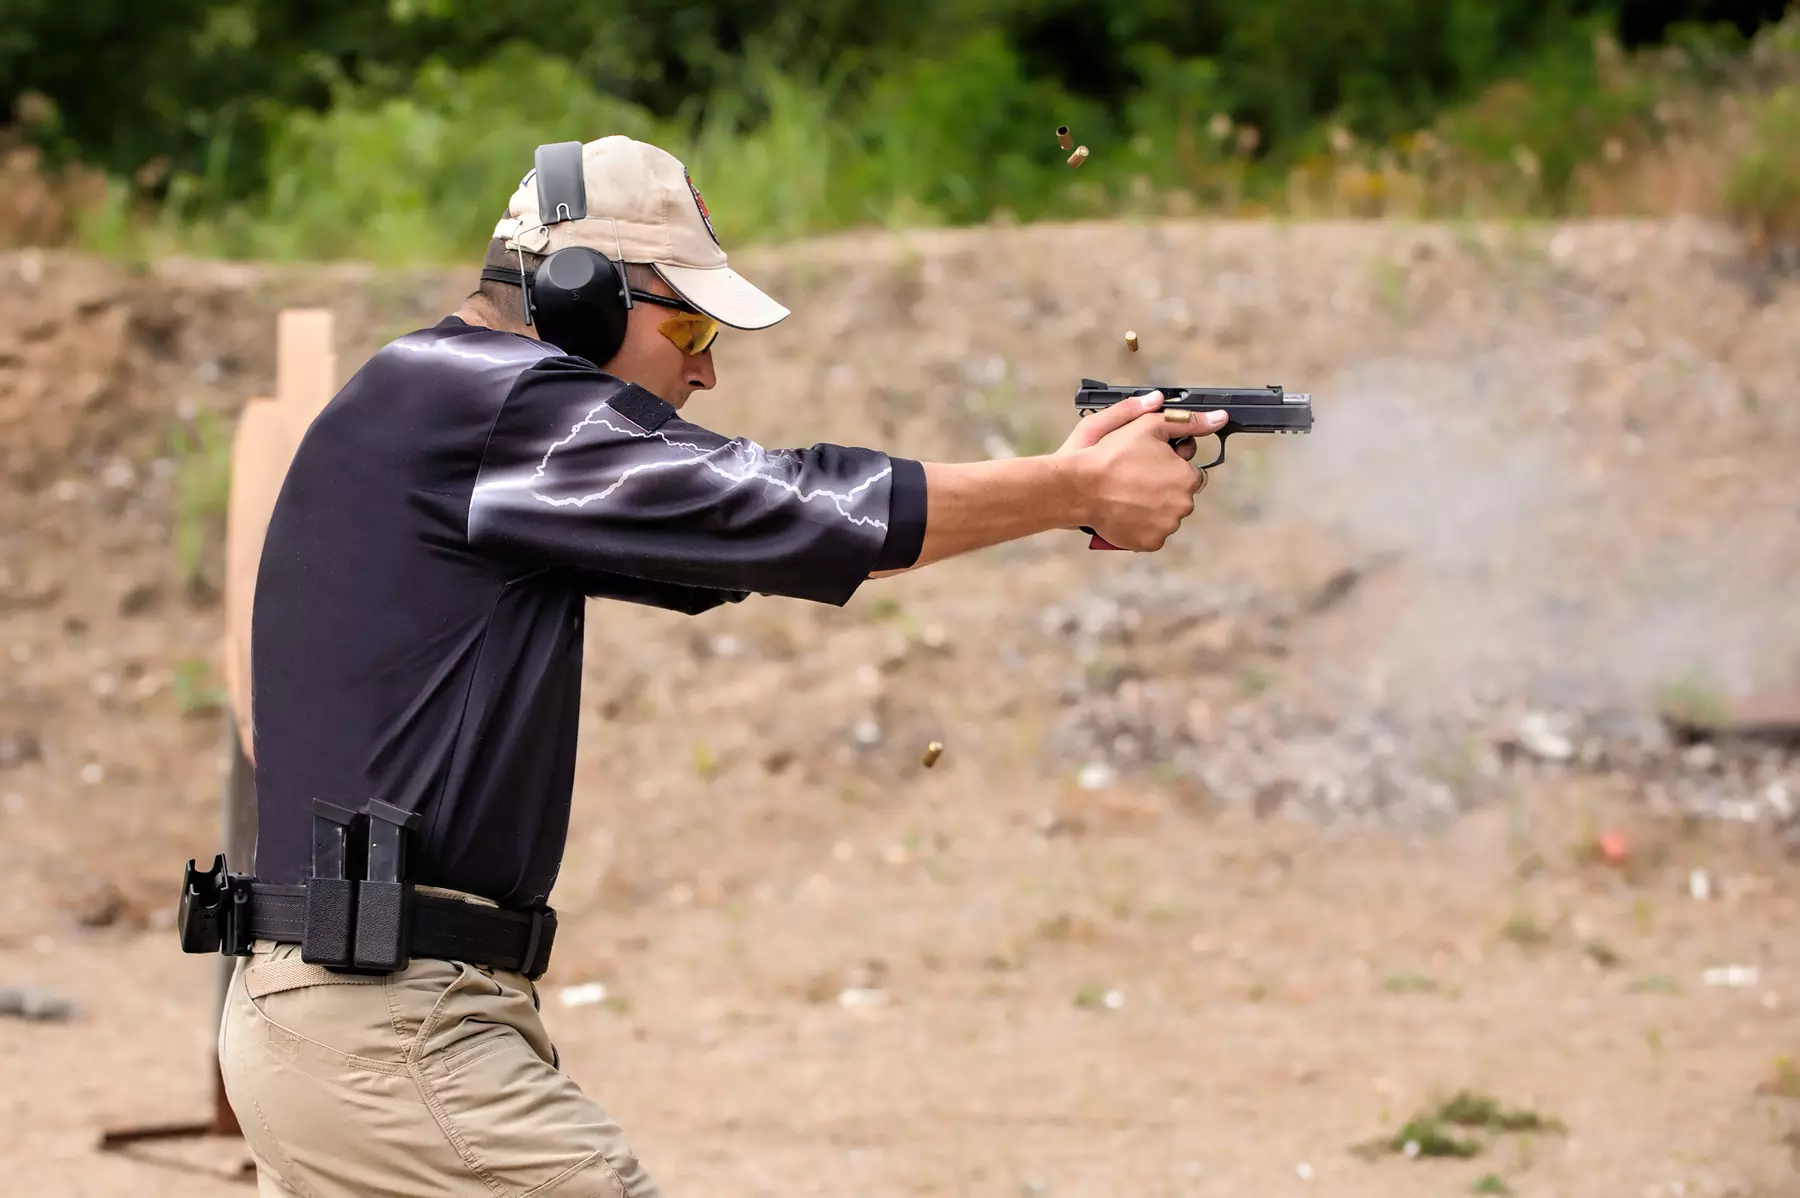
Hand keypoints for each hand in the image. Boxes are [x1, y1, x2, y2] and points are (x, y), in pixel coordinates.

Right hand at [1061, 392, 1225, 549]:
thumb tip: (1219, 418)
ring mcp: (1167, 527)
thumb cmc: (1112, 454)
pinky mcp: (1150, 543)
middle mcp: (1183, 505)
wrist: (1079, 488)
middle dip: (1162, 488)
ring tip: (1126, 495)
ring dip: (1152, 508)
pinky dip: (1141, 526)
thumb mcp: (1150, 426)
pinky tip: (1125, 512)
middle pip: (1179, 496)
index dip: (1168, 466)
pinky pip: (1152, 535)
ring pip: (1166, 516)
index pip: (1189, 472)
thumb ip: (1188, 422)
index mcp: (1187, 477)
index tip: (1147, 463)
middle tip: (1134, 479)